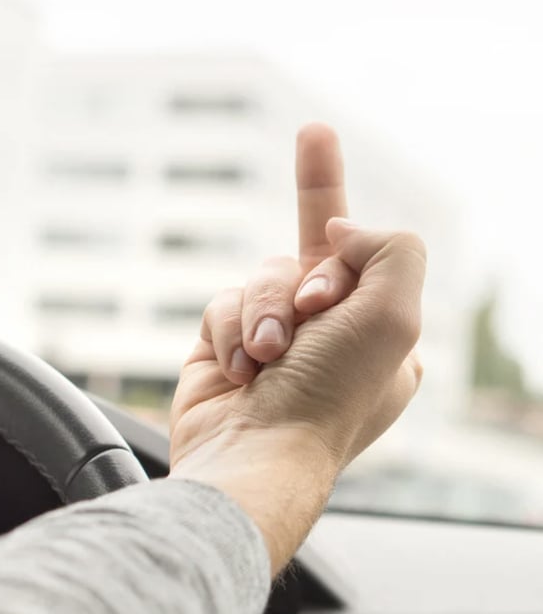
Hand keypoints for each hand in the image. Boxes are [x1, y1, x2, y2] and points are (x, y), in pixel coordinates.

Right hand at [169, 125, 425, 574]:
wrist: (256, 455)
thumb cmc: (329, 398)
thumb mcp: (395, 315)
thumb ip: (389, 247)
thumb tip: (335, 232)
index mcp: (378, 330)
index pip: (361, 250)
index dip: (332, 218)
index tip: (314, 158)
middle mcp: (327, 334)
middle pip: (299, 257)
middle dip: (293, 284)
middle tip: (306, 317)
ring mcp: (274, 343)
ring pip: (256, 279)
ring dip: (259, 314)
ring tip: (264, 360)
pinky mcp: (224, 349)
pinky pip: (219, 306)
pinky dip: (227, 333)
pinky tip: (236, 372)